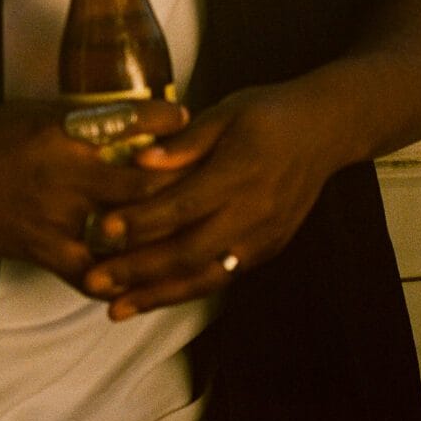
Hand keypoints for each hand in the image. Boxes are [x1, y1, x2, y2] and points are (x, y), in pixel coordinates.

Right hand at [0, 99, 190, 287]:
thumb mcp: (27, 113)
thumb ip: (74, 119)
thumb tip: (120, 115)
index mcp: (62, 134)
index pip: (129, 124)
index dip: (164, 124)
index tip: (187, 119)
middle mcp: (66, 177)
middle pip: (142, 184)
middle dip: (177, 183)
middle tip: (203, 179)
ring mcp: (56, 218)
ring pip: (124, 232)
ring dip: (155, 233)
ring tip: (184, 230)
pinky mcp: (43, 251)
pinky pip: (90, 273)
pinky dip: (115, 276)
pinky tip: (136, 277)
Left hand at [80, 80, 355, 317]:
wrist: (327, 131)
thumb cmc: (268, 113)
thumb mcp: (226, 111)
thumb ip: (185, 140)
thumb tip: (140, 160)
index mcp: (239, 171)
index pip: (183, 203)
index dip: (142, 220)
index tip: (101, 229)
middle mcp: (253, 211)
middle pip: (189, 250)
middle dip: (138, 271)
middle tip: (93, 282)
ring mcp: (263, 237)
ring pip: (205, 276)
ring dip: (158, 295)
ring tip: (117, 309)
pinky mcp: (268, 250)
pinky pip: (222, 277)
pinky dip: (185, 290)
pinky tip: (153, 298)